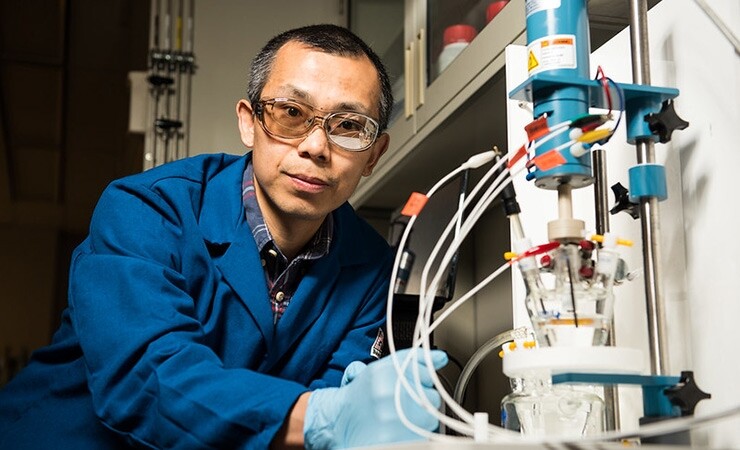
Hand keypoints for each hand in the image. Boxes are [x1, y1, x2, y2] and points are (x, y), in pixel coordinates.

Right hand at [304, 349, 447, 448]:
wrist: (339, 421)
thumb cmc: (364, 394)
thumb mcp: (384, 368)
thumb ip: (414, 360)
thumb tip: (441, 357)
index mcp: (386, 372)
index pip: (427, 374)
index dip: (422, 381)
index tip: (411, 385)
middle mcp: (388, 394)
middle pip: (432, 398)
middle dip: (423, 402)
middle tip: (404, 403)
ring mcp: (390, 420)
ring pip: (430, 419)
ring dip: (421, 420)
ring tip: (400, 418)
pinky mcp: (393, 441)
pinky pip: (422, 437)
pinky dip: (414, 435)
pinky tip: (399, 430)